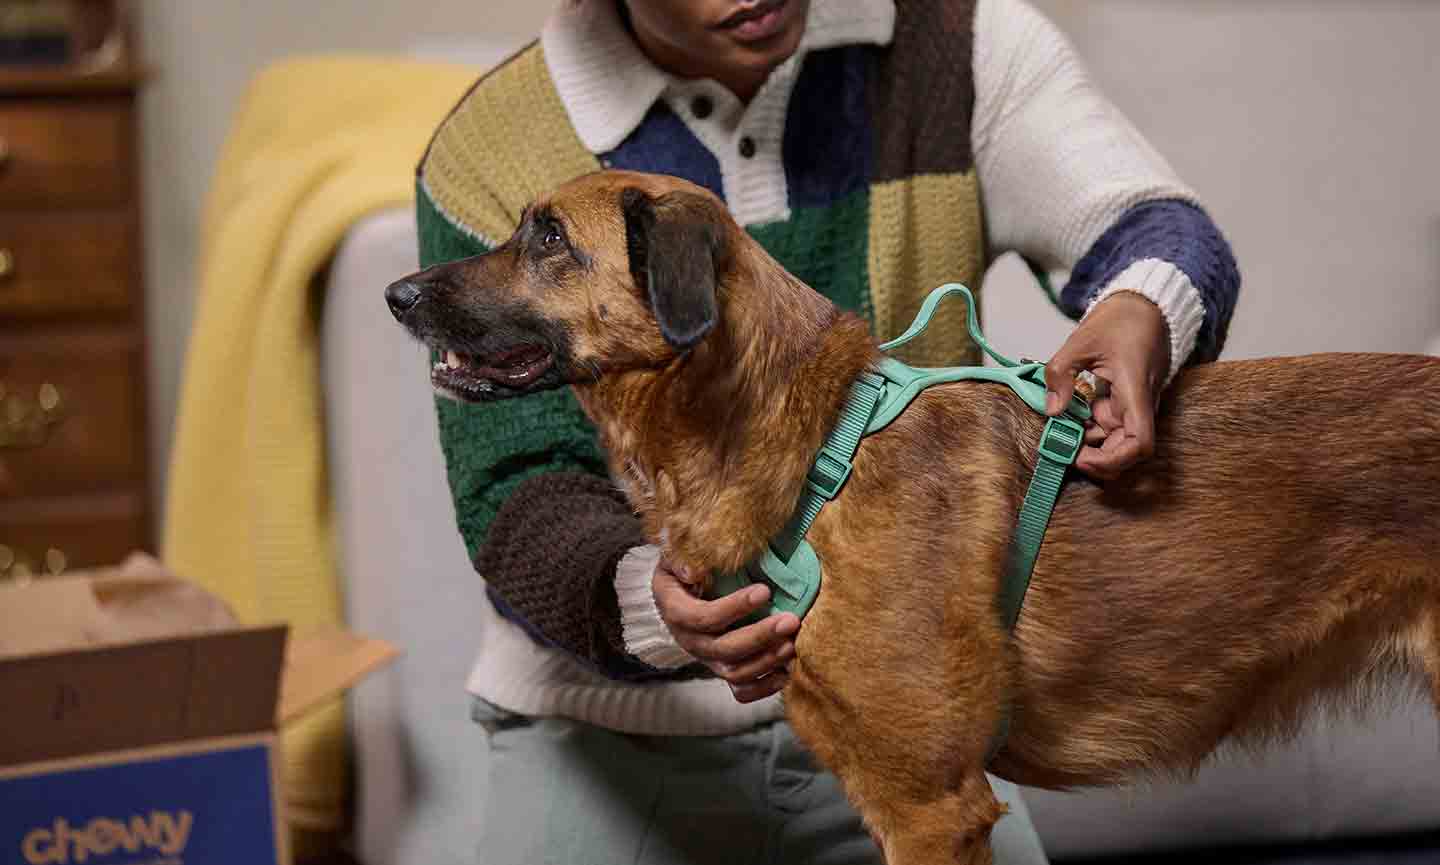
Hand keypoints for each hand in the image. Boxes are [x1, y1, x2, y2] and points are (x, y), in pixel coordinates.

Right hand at [652, 559, 798, 702]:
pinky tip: (785, 672)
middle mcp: (690, 641)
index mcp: (676, 612)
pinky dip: (764, 687)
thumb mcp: (673, 556)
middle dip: (760, 636)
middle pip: (724, 649)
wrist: (677, 596)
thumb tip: (692, 571)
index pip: (703, 617)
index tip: (765, 591)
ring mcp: (707, 659)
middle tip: (791, 620)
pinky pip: (741, 691)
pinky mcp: (723, 669)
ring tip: (792, 643)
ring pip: (735, 672)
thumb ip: (680, 559)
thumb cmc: (682, 570)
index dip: (734, 607)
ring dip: (766, 661)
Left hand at [1044, 292, 1169, 479]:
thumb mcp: (1080, 342)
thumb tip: (1052, 410)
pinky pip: (1112, 424)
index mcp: (1135, 391)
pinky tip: (1072, 416)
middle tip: (1063, 450)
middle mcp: (1141, 403)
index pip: (1140, 443)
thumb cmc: (1119, 320)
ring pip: (1117, 439)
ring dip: (1091, 442)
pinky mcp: (1128, 402)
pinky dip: (1092, 427)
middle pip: (1127, 449)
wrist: (1144, 306)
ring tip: (1061, 430)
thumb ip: (1061, 374)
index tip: (1083, 459)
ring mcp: (1135, 404)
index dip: (1113, 461)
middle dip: (1097, 457)